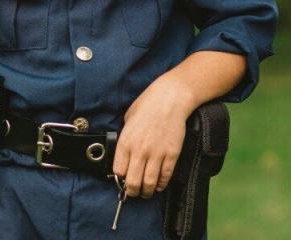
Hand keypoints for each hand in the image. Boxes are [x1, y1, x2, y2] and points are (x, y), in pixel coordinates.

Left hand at [112, 73, 195, 198]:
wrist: (170, 98)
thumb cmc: (147, 105)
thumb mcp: (128, 120)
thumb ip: (125, 138)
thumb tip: (124, 153)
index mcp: (125, 142)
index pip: (118, 171)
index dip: (120, 179)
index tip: (122, 180)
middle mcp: (139, 150)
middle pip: (133, 182)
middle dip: (132, 191)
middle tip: (134, 192)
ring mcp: (156, 153)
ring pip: (149, 183)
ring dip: (147, 192)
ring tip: (146, 192)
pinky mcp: (171, 154)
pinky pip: (165, 176)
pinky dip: (161, 184)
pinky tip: (159, 184)